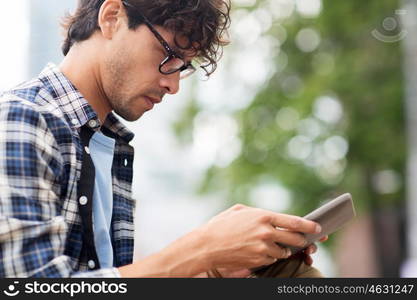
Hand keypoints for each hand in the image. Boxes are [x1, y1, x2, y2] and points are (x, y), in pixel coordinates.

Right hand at [199, 204, 321, 270]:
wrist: (207, 245)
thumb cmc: (222, 225)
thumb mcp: (240, 210)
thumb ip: (260, 213)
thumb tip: (274, 217)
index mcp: (263, 216)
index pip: (295, 222)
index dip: (309, 225)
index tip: (318, 227)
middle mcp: (266, 233)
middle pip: (295, 239)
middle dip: (302, 240)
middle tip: (304, 239)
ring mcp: (262, 249)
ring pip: (284, 252)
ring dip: (284, 249)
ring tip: (274, 244)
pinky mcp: (258, 261)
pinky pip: (272, 260)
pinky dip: (271, 256)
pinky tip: (262, 251)